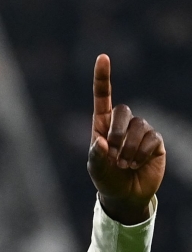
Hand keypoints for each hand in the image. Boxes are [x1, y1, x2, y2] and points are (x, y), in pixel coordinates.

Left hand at [87, 54, 165, 223]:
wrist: (125, 195)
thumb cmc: (106, 179)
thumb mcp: (95, 169)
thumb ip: (96, 155)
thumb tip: (102, 142)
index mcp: (102, 125)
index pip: (102, 97)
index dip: (103, 77)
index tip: (103, 57)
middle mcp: (122, 124)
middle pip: (123, 111)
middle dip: (118, 132)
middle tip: (114, 153)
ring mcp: (141, 131)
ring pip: (139, 126)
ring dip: (130, 148)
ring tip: (125, 164)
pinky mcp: (155, 142)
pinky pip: (152, 139)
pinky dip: (142, 153)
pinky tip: (137, 164)